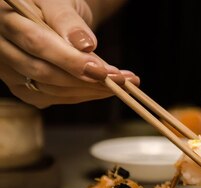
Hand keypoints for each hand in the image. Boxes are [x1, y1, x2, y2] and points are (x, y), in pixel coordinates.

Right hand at [0, 0, 137, 107]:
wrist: (48, 14)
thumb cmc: (52, 4)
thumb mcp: (60, 2)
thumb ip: (67, 21)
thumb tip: (84, 45)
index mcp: (5, 19)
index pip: (37, 44)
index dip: (70, 60)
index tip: (102, 70)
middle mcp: (2, 47)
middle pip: (43, 72)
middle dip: (85, 80)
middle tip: (120, 80)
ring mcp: (9, 71)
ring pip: (50, 89)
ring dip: (89, 90)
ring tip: (122, 83)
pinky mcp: (22, 87)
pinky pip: (53, 98)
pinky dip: (82, 95)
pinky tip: (104, 89)